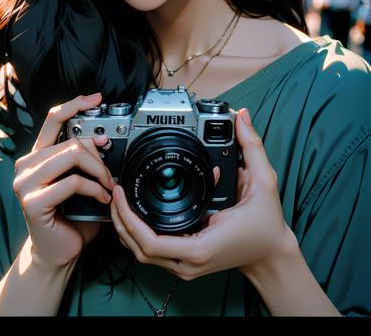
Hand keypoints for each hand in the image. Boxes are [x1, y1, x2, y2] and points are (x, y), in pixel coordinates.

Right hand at [13, 92, 113, 270]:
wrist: (58, 253)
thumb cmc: (70, 217)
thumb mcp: (78, 180)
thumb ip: (83, 158)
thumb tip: (103, 139)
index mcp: (37, 156)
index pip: (53, 119)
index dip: (75, 104)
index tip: (96, 98)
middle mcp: (26, 165)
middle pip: (73, 140)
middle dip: (99, 156)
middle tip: (110, 174)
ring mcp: (26, 183)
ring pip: (74, 156)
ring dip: (99, 172)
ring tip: (107, 186)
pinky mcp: (32, 201)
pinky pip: (73, 182)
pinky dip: (94, 190)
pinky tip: (101, 199)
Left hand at [110, 108, 297, 280]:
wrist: (272, 255)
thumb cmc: (267, 225)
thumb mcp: (264, 182)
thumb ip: (252, 146)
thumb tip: (242, 118)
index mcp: (201, 245)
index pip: (150, 242)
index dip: (128, 218)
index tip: (122, 193)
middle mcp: (189, 261)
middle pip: (137, 249)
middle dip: (120, 220)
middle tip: (114, 192)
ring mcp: (186, 267)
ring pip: (142, 254)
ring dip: (126, 230)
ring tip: (119, 201)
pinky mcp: (186, 264)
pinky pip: (153, 253)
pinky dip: (139, 235)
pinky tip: (136, 215)